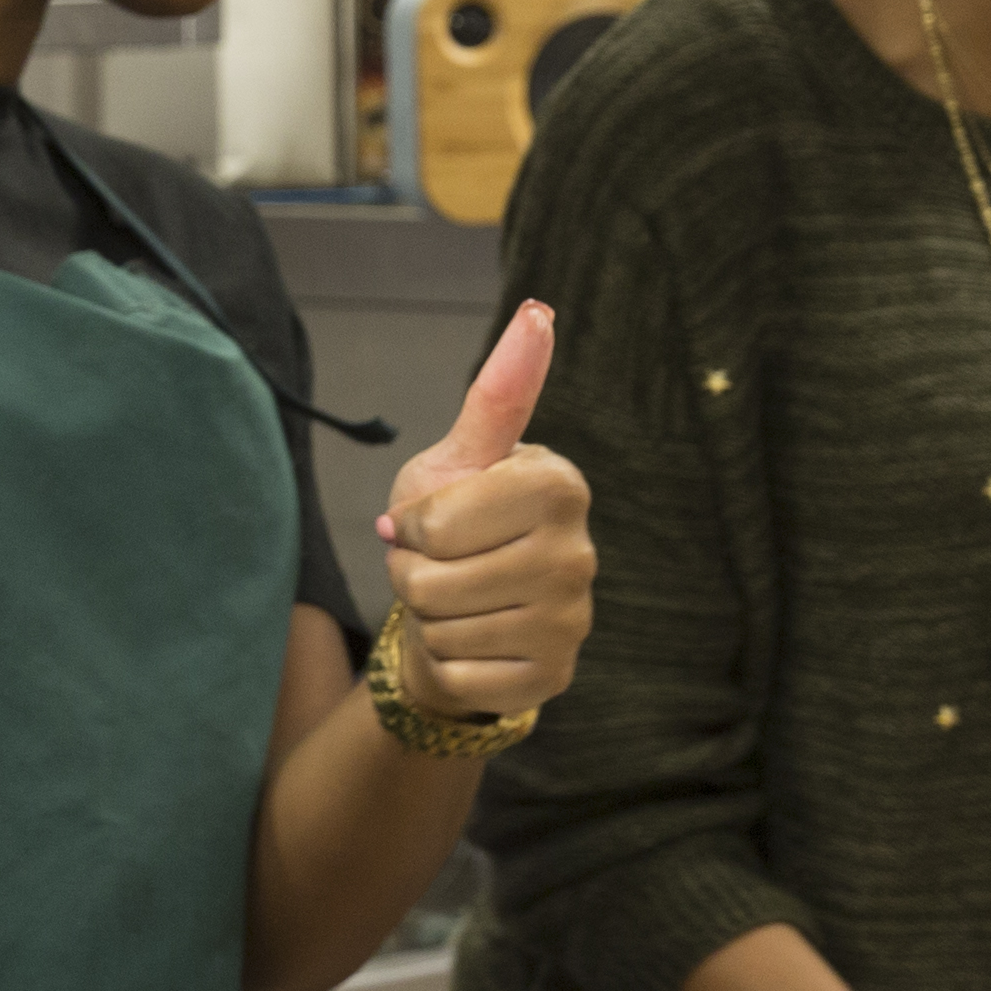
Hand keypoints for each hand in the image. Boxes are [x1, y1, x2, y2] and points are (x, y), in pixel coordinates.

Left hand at [375, 298, 592, 725]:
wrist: (465, 612)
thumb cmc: (459, 524)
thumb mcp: (462, 458)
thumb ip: (498, 394)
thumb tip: (538, 312)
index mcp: (558, 487)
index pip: (436, 523)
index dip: (411, 528)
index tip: (429, 523)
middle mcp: (579, 554)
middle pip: (433, 582)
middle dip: (412, 578)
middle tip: (437, 568)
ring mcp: (572, 622)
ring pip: (443, 632)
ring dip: (428, 621)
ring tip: (455, 602)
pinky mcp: (553, 678)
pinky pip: (459, 677)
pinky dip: (445, 666)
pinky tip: (472, 644)